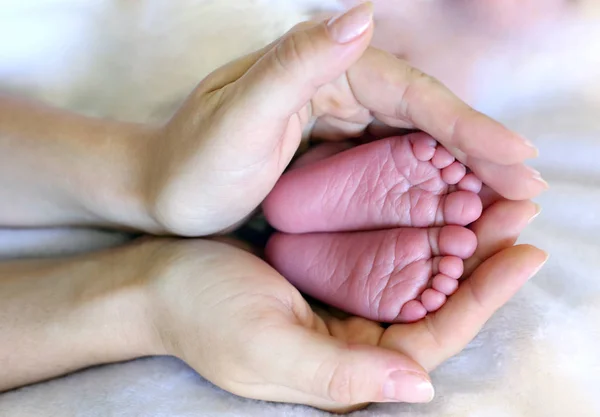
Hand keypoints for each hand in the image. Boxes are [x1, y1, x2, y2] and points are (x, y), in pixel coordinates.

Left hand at [144, 2, 544, 236]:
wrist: (162, 191)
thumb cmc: (192, 163)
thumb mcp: (237, 117)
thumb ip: (295, 64)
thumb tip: (364, 13)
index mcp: (324, 67)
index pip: (412, 94)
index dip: (468, 125)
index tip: (518, 158)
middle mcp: (339, 85)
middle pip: (426, 116)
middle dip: (480, 150)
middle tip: (528, 188)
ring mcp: (340, 119)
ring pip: (418, 140)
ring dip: (465, 170)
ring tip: (507, 201)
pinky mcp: (336, 151)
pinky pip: (395, 164)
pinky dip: (430, 183)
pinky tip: (455, 205)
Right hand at [146, 198, 545, 411]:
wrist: (156, 282)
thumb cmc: (202, 315)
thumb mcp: (266, 349)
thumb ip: (340, 377)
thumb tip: (421, 387)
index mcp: (348, 370)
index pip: (433, 338)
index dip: (482, 299)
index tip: (524, 253)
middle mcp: (354, 341)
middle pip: (434, 303)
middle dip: (480, 261)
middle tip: (517, 211)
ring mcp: (341, 304)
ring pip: (415, 274)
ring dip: (453, 238)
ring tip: (490, 198)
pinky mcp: (327, 273)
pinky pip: (383, 252)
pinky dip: (412, 226)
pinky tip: (433, 198)